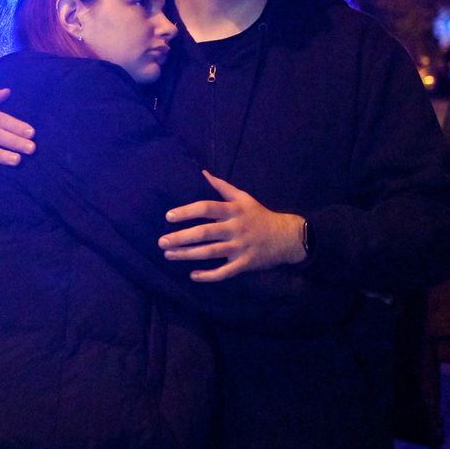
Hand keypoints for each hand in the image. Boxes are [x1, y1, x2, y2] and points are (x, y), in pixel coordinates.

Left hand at [159, 170, 305, 280]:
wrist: (287, 237)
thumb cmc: (260, 215)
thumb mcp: (243, 197)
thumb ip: (222, 186)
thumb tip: (204, 172)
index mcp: (233, 210)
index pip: (206, 208)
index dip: (186, 212)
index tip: (169, 217)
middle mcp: (235, 227)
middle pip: (205, 233)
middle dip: (181, 237)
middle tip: (162, 241)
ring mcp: (240, 246)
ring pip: (210, 253)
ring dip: (188, 255)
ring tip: (168, 255)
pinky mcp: (245, 263)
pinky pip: (225, 272)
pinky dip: (209, 276)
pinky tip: (193, 275)